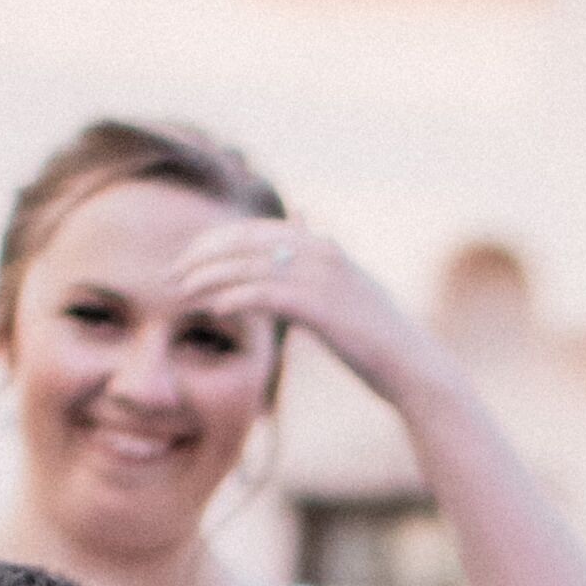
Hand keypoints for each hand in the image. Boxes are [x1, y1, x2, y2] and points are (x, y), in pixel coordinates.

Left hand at [161, 210, 427, 405]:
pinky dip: (237, 298)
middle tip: (172, 273)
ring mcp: (323, 278)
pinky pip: (267, 294)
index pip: (255, 229)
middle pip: (246, 242)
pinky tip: (214, 309)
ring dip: (210, 277)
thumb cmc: (376, 337)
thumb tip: (302, 217)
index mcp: (322, 246)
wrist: (413, 368)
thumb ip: (318, 256)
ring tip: (182, 291)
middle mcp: (321, 252)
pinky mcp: (323, 307)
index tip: (188, 258)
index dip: (216, 240)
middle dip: (204, 255)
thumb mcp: (348, 287)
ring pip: (250, 266)